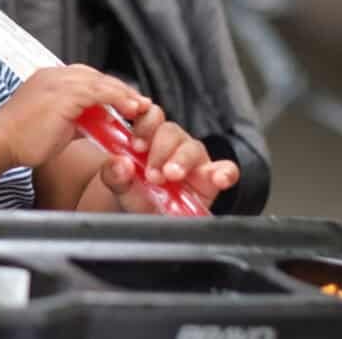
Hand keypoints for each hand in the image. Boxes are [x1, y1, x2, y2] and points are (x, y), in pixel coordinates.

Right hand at [0, 65, 151, 167]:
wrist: (1, 142)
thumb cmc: (22, 138)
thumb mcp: (55, 125)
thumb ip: (76, 119)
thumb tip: (98, 123)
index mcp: (50, 79)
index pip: (88, 78)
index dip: (110, 89)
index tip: (127, 101)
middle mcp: (54, 75)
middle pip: (96, 76)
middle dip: (121, 90)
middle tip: (141, 103)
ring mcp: (58, 82)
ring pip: (100, 82)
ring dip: (123, 94)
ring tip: (140, 107)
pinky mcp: (62, 94)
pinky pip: (97, 92)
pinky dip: (117, 99)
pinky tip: (129, 109)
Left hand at [98, 105, 239, 212]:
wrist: (151, 223)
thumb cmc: (137, 199)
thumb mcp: (120, 188)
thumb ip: (115, 176)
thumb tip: (119, 164)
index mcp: (149, 139)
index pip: (150, 117)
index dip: (145, 124)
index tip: (136, 145)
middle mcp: (173, 145)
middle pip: (171, 131)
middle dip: (160, 149)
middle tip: (151, 173)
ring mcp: (194, 160)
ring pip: (193, 147)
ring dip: (182, 160)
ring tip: (171, 175)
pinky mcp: (213, 178)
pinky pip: (226, 169)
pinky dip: (224, 172)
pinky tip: (218, 178)